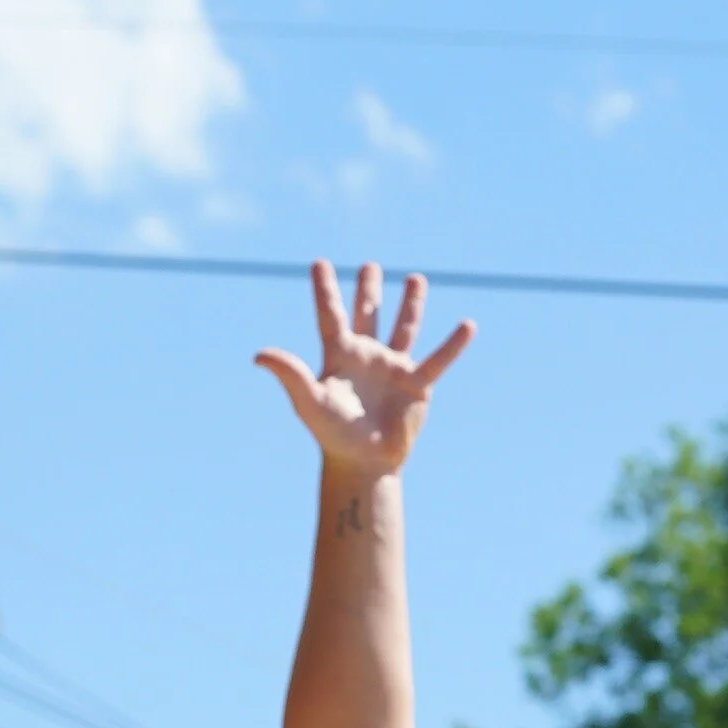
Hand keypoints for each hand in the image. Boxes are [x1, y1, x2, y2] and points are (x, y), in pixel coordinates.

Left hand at [255, 260, 473, 477]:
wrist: (364, 463)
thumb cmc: (333, 435)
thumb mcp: (310, 402)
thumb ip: (290, 374)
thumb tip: (260, 354)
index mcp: (339, 356)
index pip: (330, 315)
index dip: (325, 290)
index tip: (319, 263)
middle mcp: (366, 357)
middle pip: (367, 315)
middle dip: (367, 291)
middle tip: (369, 267)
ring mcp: (393, 369)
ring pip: (403, 328)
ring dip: (410, 304)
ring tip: (415, 278)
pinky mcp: (417, 385)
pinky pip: (438, 360)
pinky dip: (453, 344)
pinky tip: (468, 325)